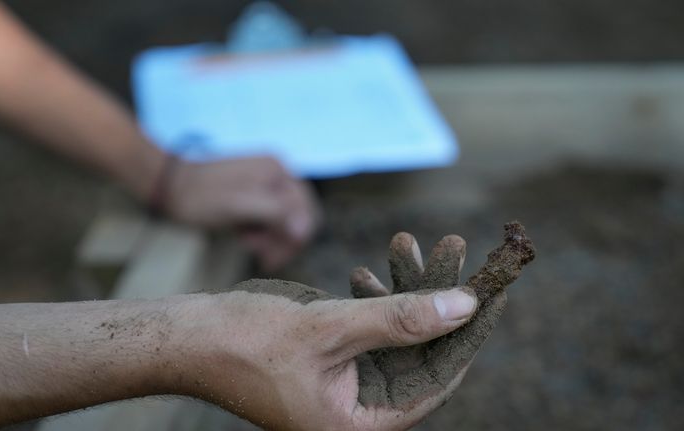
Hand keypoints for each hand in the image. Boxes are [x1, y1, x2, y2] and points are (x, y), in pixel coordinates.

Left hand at [165, 156, 319, 270]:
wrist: (166, 185)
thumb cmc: (199, 197)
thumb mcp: (238, 206)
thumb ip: (275, 214)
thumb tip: (304, 230)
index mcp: (278, 171)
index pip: (307, 213)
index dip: (294, 240)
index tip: (270, 259)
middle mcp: (278, 172)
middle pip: (300, 216)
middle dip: (283, 240)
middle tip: (259, 256)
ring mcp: (267, 181)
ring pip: (286, 219)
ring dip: (271, 237)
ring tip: (247, 242)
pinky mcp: (256, 192)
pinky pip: (272, 217)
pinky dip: (262, 230)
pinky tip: (244, 235)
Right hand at [172, 225, 533, 430]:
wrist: (188, 337)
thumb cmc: (247, 342)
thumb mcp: (332, 328)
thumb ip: (401, 319)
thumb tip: (466, 306)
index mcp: (364, 423)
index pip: (440, 374)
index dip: (470, 328)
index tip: (495, 286)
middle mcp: (362, 407)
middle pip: (423, 346)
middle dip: (436, 293)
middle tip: (456, 243)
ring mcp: (348, 382)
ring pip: (397, 329)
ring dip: (403, 286)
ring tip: (407, 241)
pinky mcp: (333, 358)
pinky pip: (369, 325)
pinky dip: (374, 295)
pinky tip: (368, 269)